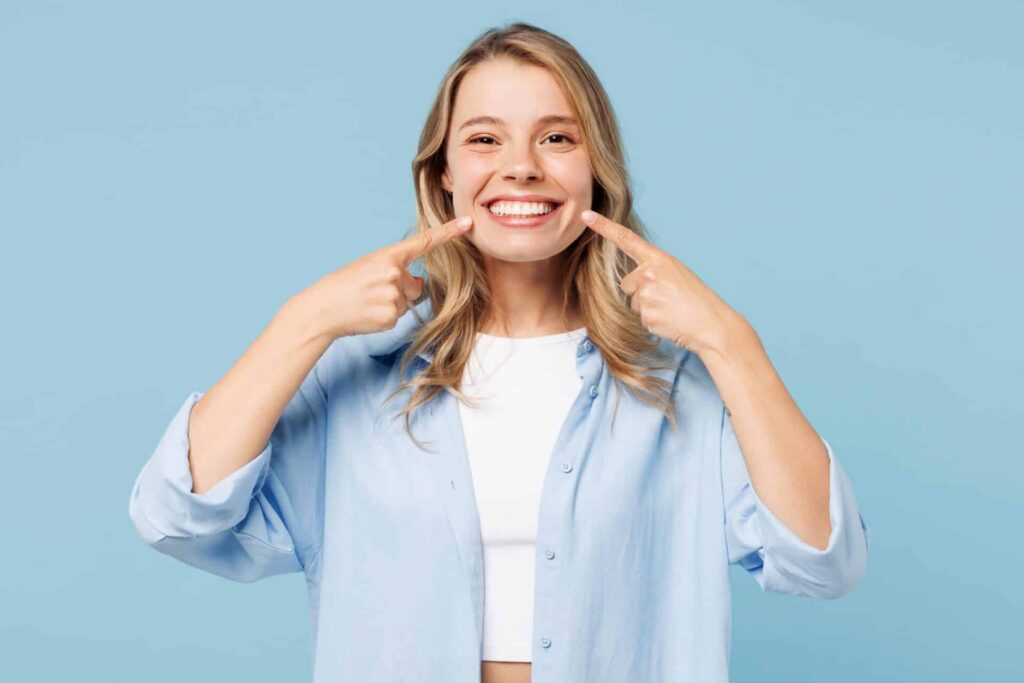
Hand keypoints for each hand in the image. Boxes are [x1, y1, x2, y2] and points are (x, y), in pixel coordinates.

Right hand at [299, 215, 473, 340]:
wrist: (322, 308)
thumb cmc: (345, 286)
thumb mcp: (369, 268)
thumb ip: (396, 270)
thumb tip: (419, 283)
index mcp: (387, 256)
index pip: (424, 242)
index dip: (448, 232)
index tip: (468, 222)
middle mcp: (394, 273)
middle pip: (414, 285)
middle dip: (399, 290)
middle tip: (371, 291)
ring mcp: (393, 295)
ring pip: (407, 302)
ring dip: (392, 304)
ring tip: (367, 302)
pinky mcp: (391, 316)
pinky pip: (399, 317)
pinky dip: (385, 317)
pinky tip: (368, 313)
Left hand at [580, 209, 748, 356]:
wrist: (712, 324)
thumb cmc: (696, 299)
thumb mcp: (677, 274)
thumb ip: (653, 270)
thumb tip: (634, 280)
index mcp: (659, 258)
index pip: (626, 239)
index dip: (604, 226)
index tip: (585, 215)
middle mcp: (649, 272)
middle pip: (627, 283)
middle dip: (640, 293)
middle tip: (667, 299)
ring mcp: (646, 293)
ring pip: (632, 302)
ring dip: (647, 308)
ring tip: (670, 309)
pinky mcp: (646, 314)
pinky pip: (639, 318)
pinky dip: (652, 322)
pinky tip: (669, 320)